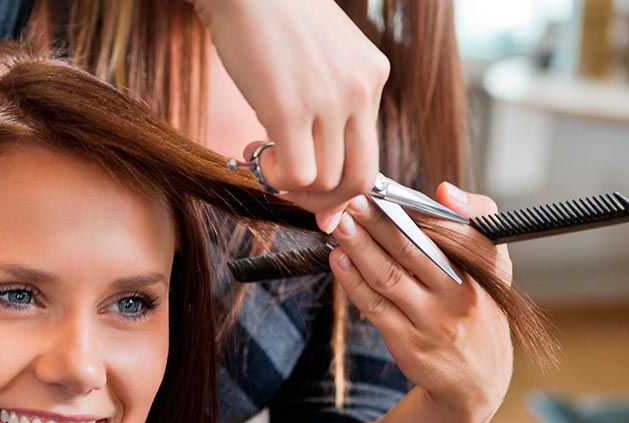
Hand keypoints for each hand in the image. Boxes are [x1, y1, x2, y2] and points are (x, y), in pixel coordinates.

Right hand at [193, 0, 389, 230]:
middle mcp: (361, 89)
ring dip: (291, 184)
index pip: (370, 153)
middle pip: (360, 178)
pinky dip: (275, 177)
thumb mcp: (319, 55)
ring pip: (327, 181)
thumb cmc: (270, 15)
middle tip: (289, 188)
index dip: (340, 184)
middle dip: (324, 199)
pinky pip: (296, 173)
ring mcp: (330, 99)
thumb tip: (315, 153)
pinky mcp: (290, 106)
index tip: (310, 188)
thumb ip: (327, 97)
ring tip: (264, 155)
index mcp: (372, 75)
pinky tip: (257, 151)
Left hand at [326, 182, 514, 422]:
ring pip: (389, 277)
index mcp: (483, 269)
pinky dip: (354, 281)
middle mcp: (459, 295)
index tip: (388, 192)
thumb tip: (443, 191)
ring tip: (339, 224)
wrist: (477, 377)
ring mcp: (431, 321)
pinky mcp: (407, 343)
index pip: (457, 233)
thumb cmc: (476, 304)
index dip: (420, 211)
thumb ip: (473, 220)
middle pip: (413, 251)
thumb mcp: (491, 264)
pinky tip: (338, 259)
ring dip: (360, 249)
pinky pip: (375, 306)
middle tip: (352, 200)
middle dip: (379, 223)